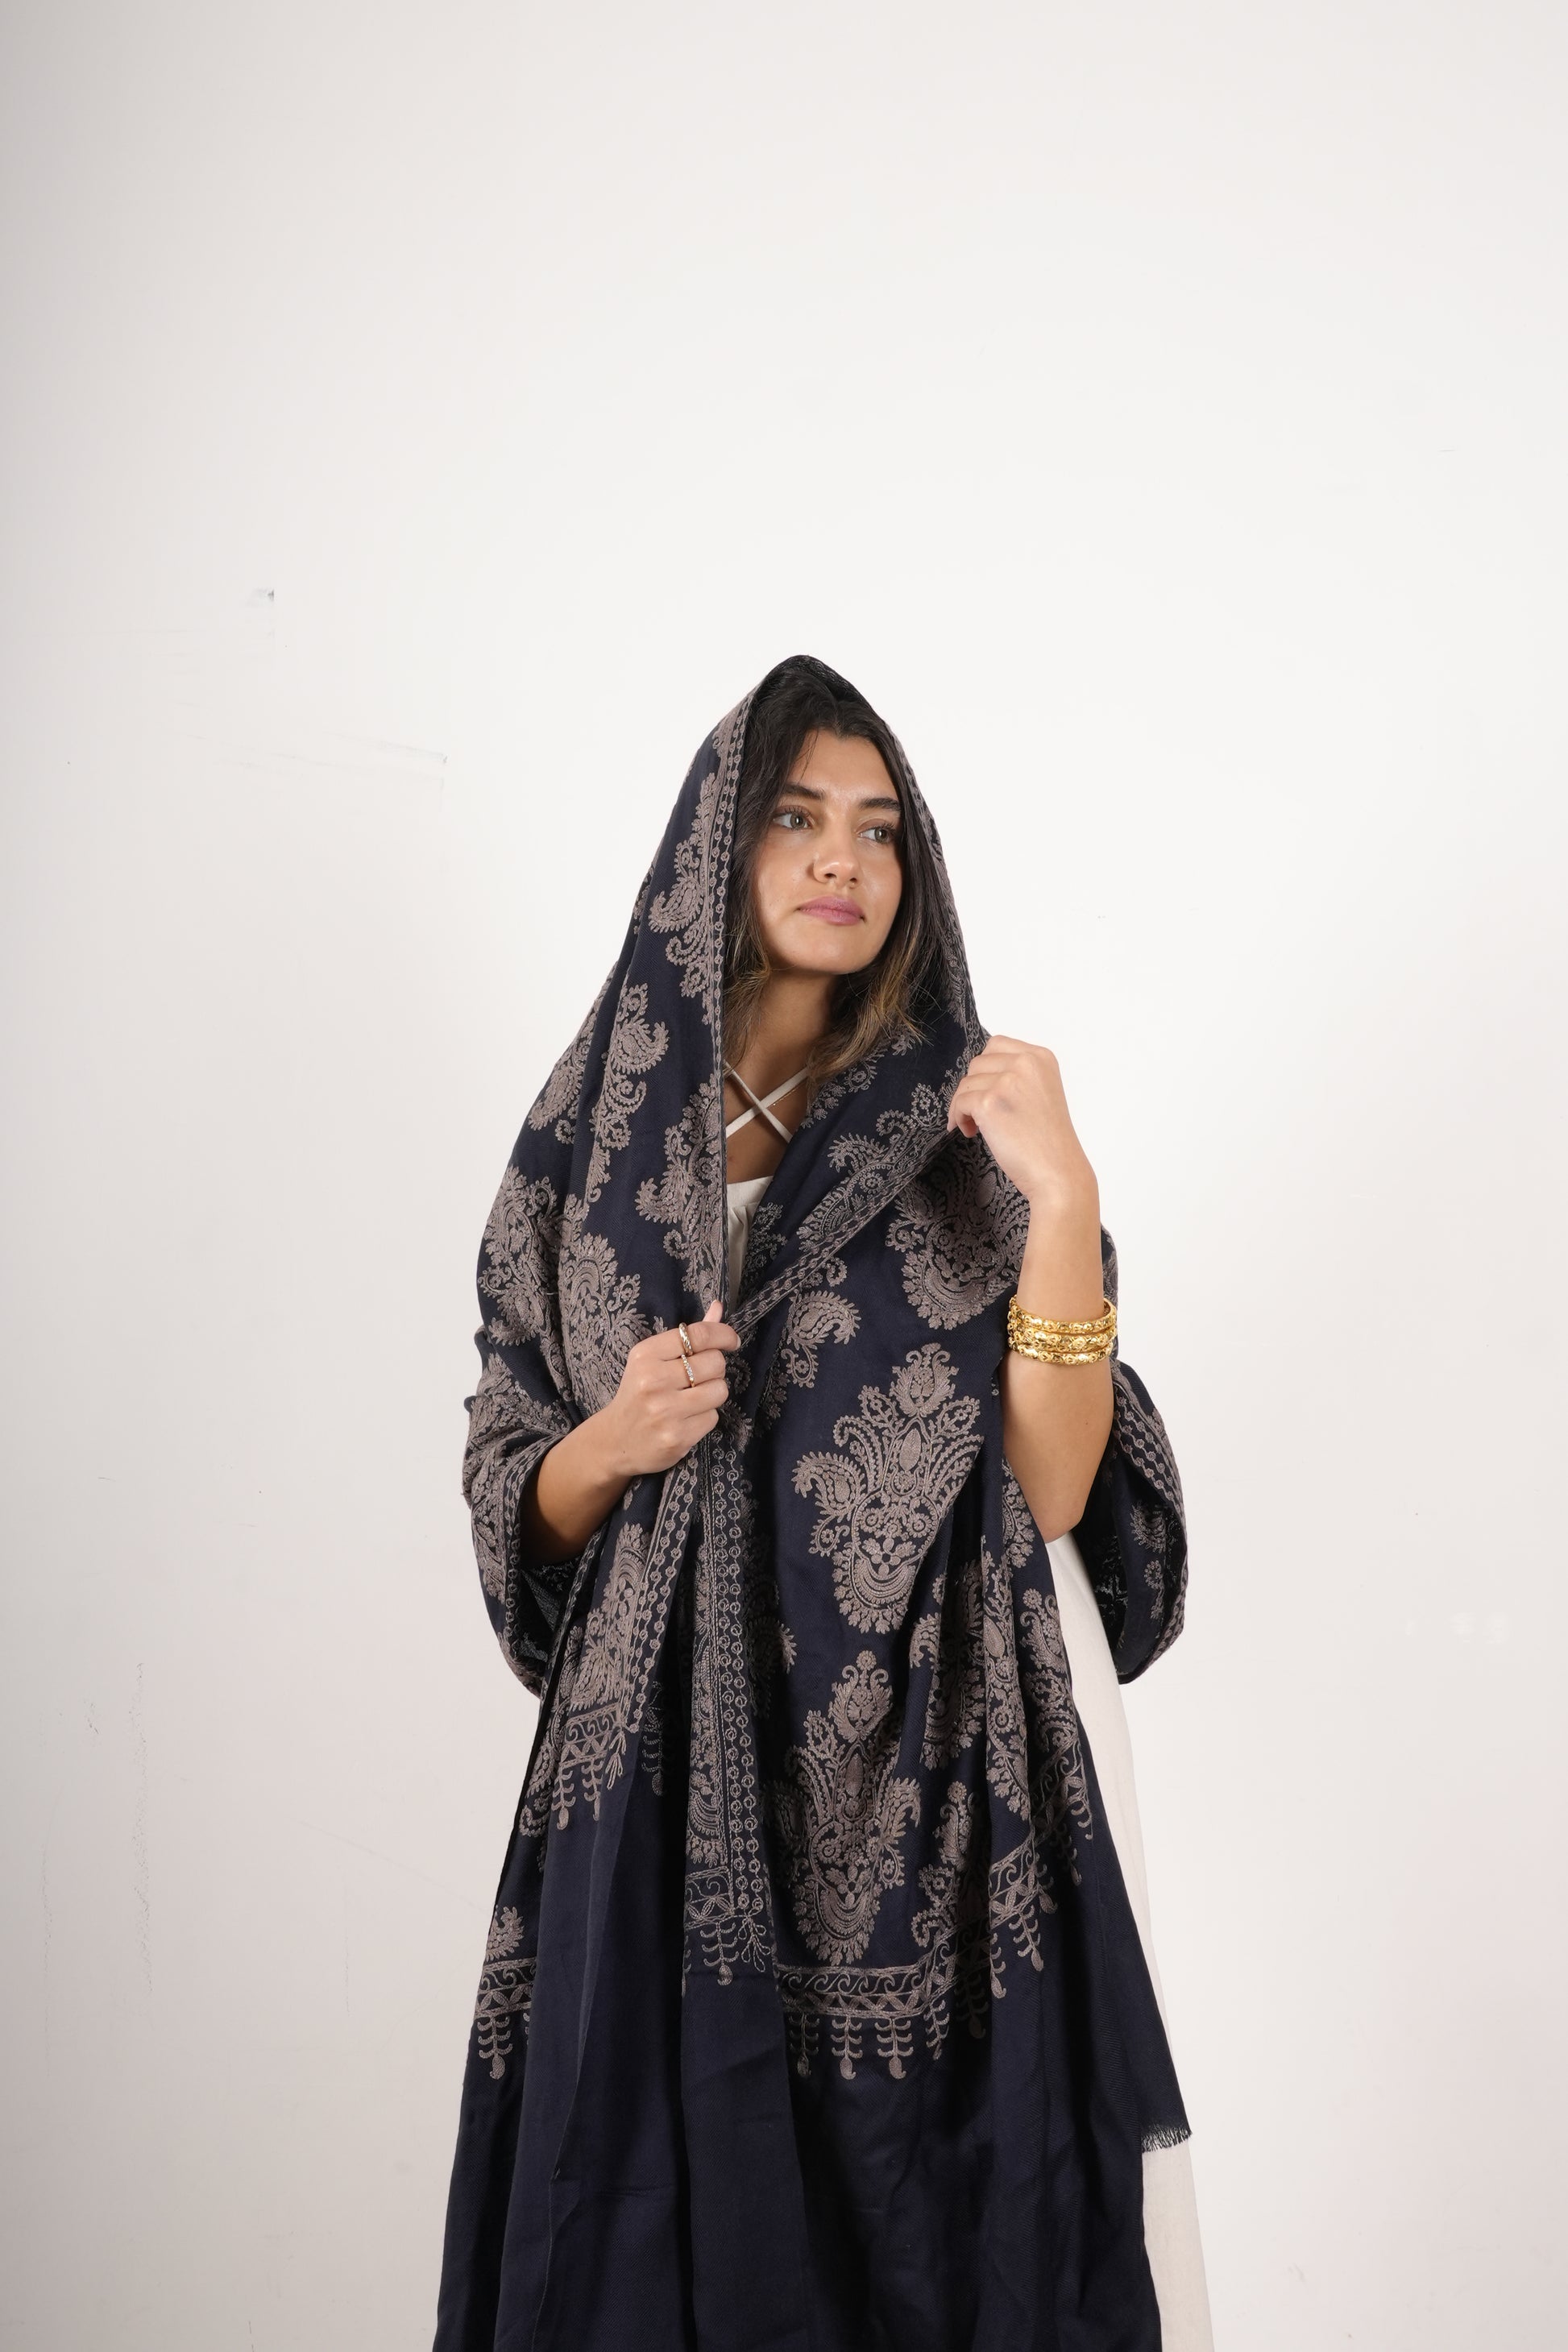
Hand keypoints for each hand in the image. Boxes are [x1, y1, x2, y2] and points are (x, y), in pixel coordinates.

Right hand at [598, 1300, 740, 1477]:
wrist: (615, 1440)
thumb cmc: (638, 1393)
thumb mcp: (652, 1359)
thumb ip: (687, 1336)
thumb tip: (718, 1307)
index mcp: (646, 1355)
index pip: (699, 1335)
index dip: (724, 1334)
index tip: (731, 1341)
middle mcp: (654, 1381)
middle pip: (715, 1363)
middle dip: (714, 1369)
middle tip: (699, 1377)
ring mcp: (666, 1411)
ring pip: (719, 1391)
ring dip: (713, 1393)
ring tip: (693, 1398)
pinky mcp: (677, 1437)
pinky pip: (713, 1417)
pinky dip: (705, 1417)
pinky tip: (686, 1419)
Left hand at [946, 1036, 1097, 1219]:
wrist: (1057, 1172)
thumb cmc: (1049, 1141)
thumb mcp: (1040, 1092)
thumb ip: (1017, 1075)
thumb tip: (978, 1073)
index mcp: (1041, 1057)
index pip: (996, 1045)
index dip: (986, 1069)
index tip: (987, 1091)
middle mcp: (1026, 1063)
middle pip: (978, 1063)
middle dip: (974, 1088)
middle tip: (980, 1113)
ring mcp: (1007, 1081)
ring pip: (966, 1083)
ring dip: (964, 1105)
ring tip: (977, 1126)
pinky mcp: (989, 1102)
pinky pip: (959, 1102)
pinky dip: (958, 1117)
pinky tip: (970, 1132)